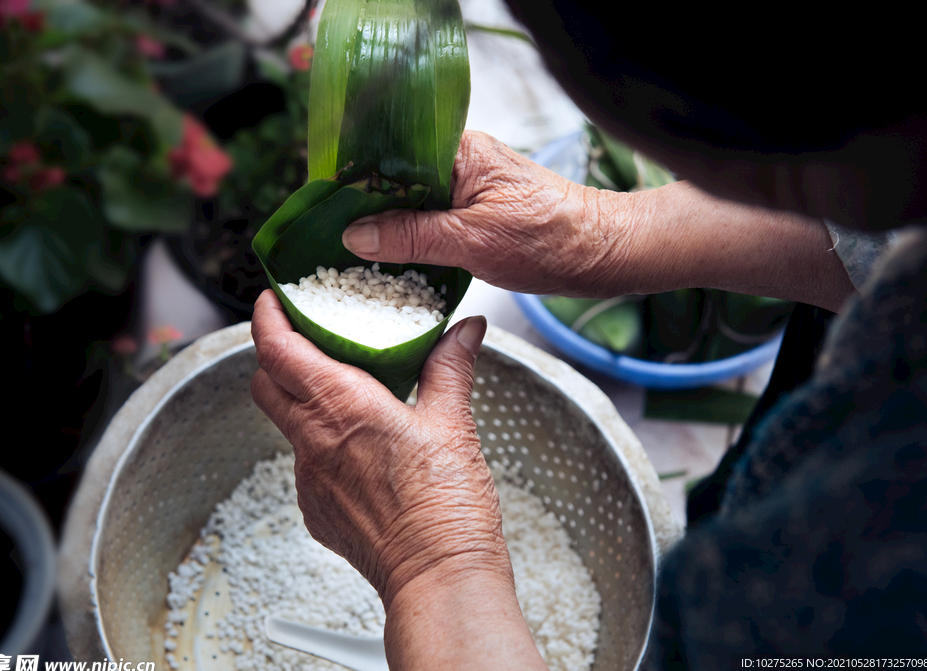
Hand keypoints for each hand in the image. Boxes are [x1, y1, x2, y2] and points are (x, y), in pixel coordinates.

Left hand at [249, 290, 509, 607]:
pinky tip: (361, 449)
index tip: (273, 300)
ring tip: (342, 394)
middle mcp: (313, 441)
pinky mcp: (316, 510)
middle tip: (303, 339)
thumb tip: (464, 333)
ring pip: (285, 425)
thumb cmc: (445, 509)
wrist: (438, 579)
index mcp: (341, 407)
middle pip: (265, 383)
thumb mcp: (454, 424)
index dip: (267, 318)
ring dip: (300, 402)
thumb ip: (450, 368)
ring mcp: (309, 479)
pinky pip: (306, 464)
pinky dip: (321, 445)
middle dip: (274, 355)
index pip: (276, 349)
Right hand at [341, 130, 631, 296]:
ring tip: (352, 254)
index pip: (389, 155)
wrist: (602, 255)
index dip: (354, 181)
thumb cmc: (549, 239)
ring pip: (412, 205)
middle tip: (330, 239)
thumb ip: (410, 237)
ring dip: (388, 229)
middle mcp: (460, 163)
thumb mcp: (471, 241)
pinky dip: (412, 241)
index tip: (324, 209)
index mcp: (458, 152)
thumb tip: (355, 236)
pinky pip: (431, 223)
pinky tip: (392, 262)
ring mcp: (469, 189)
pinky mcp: (476, 215)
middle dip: (366, 210)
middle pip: (396, 181)